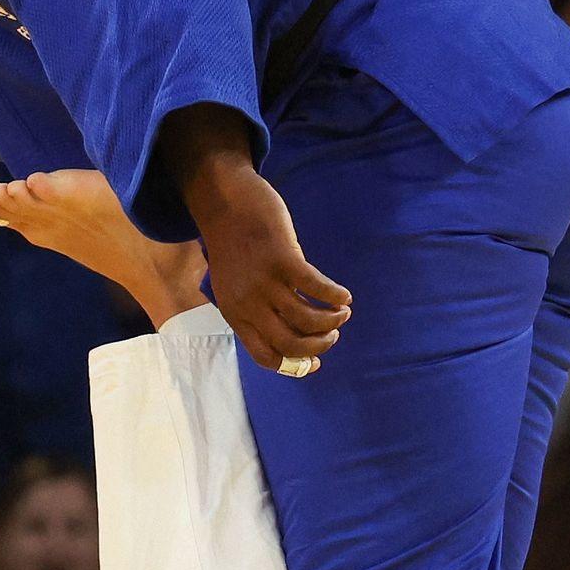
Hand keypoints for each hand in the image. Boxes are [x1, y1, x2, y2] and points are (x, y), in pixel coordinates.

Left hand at [197, 171, 349, 372]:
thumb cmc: (235, 245)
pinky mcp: (282, 259)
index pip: (266, 355)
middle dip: (319, 346)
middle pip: (291, 343)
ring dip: (332, 321)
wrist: (225, 203)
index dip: (296, 365)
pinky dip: (336, 296)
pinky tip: (344, 296)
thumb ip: (255, 310)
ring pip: (307, 319)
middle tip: (334, 334)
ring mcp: (265, 282)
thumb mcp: (233, 286)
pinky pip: (317, 288)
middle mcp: (248, 304)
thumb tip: (294, 334)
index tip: (315, 363)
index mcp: (235, 314)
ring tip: (342, 313)